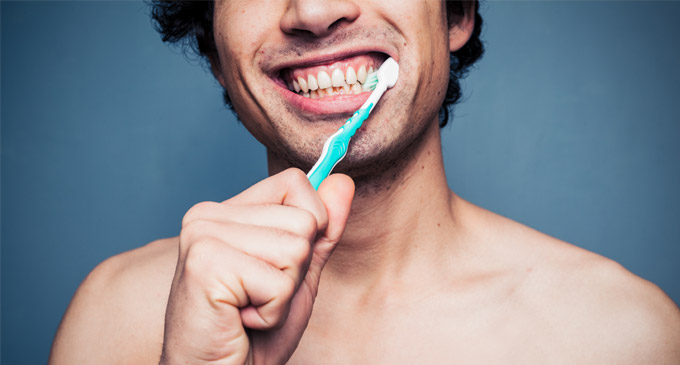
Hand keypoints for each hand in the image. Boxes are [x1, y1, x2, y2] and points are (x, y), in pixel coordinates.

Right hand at [160, 169, 353, 363]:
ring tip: (249, 308)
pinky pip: (279, 283)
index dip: (309, 227)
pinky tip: (240, 320)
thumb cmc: (254, 332)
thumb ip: (321, 229)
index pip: (296, 182)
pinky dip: (271, 313)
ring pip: (295, 249)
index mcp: (226, 211)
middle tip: (258, 297)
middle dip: (295, 271)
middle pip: (303, 219)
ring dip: (284, 293)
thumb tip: (343, 181)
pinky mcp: (205, 265)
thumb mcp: (298, 273)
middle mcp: (207, 215)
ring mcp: (202, 236)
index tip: (279, 265)